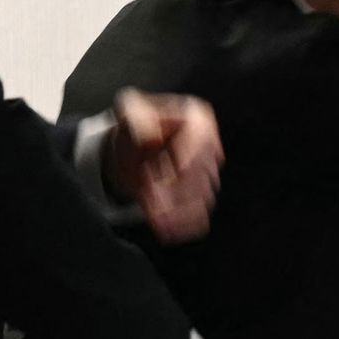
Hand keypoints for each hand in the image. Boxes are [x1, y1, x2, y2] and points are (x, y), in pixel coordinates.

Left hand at [104, 87, 222, 243]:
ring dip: (174, 210)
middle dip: (174, 189)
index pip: (201, 144)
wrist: (130, 147)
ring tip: (151, 213)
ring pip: (198, 200)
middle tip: (150, 197)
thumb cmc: (134, 122)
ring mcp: (207, 176)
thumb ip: (138, 116)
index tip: (175, 171)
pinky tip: (164, 229)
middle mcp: (209, 148)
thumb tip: (151, 136)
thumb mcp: (129, 110)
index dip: (189, 159)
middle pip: (199, 176)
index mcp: (198, 120)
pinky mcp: (199, 198)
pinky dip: (182, 225)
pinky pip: (199, 218)